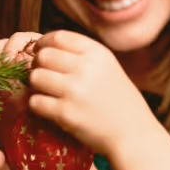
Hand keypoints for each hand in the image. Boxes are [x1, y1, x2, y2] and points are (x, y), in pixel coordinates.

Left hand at [27, 30, 154, 153]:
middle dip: (37, 64)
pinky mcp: (66, 114)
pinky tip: (47, 107)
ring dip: (36, 84)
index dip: (44, 43)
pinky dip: (37, 104)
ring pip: (36, 77)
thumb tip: (45, 47)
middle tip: (42, 74)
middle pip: (44, 55)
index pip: (59, 36)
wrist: (133, 133)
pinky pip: (36, 101)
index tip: (40, 51)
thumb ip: (82, 55)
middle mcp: (86, 68)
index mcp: (97, 53)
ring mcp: (75, 91)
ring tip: (45, 91)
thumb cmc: (118, 99)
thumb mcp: (108, 67)